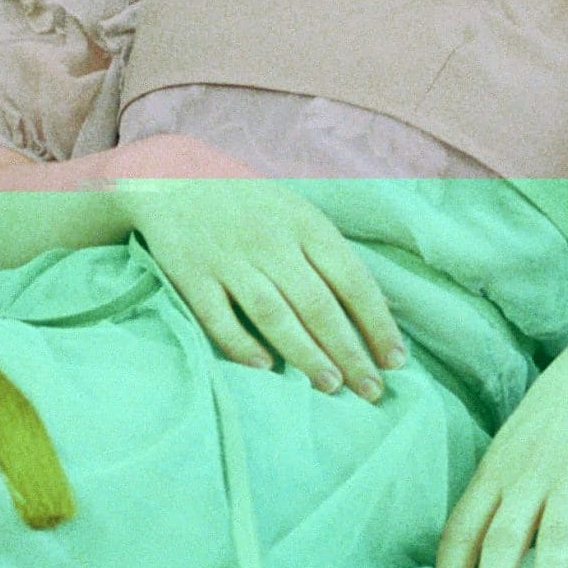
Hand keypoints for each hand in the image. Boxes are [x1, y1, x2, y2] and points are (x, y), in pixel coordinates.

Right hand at [106, 132, 406, 399]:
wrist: (173, 178)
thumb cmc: (249, 204)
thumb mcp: (297, 212)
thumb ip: (329, 254)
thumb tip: (374, 308)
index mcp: (305, 224)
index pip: (352, 279)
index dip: (376, 322)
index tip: (395, 360)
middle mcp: (271, 242)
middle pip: (317, 303)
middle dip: (349, 350)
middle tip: (370, 390)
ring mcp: (230, 259)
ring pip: (273, 313)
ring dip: (305, 353)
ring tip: (331, 386)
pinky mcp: (193, 275)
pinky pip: (218, 316)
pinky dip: (241, 344)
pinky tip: (264, 368)